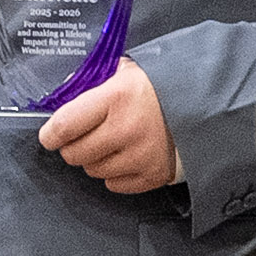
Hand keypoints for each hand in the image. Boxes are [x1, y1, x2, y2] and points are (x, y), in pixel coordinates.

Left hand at [38, 57, 180, 193]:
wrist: (204, 103)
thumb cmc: (160, 85)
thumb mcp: (124, 71)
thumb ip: (91, 81)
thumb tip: (60, 96)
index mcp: (116, 98)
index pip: (64, 126)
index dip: (51, 134)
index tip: (50, 135)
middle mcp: (126, 130)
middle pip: (74, 154)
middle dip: (74, 146)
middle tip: (86, 136)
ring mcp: (140, 156)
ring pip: (93, 171)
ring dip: (96, 159)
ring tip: (113, 143)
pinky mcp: (153, 175)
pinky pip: (115, 185)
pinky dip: (116, 174)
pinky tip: (127, 156)